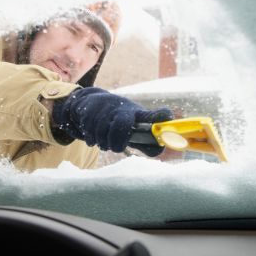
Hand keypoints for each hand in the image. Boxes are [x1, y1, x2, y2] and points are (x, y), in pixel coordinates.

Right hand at [52, 87, 172, 155]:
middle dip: (117, 141)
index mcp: (138, 114)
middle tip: (116, 148)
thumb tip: (157, 151)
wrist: (93, 104)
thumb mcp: (133, 127)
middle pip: (122, 125)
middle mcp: (123, 108)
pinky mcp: (90, 110)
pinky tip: (95, 137)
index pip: (152, 115)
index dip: (160, 117)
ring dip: (103, 143)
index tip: (166, 118)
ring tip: (105, 142)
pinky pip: (91, 132)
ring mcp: (106, 108)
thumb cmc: (120, 120)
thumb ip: (145, 142)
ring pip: (103, 132)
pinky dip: (93, 140)